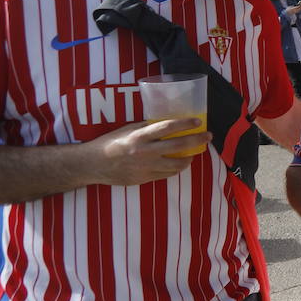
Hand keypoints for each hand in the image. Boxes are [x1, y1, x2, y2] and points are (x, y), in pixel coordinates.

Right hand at [86, 119, 209, 184]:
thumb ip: (147, 129)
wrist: (93, 165)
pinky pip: (167, 174)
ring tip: (194, 153)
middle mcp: (144, 152)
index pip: (168, 127)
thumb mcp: (128, 130)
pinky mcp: (144, 179)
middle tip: (207, 136)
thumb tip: (168, 124)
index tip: (198, 122)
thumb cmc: (110, 143)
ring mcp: (145, 167)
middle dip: (197, 141)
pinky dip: (175, 168)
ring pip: (177, 164)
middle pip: (179, 146)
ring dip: (189, 158)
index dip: (185, 124)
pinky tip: (178, 163)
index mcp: (139, 136)